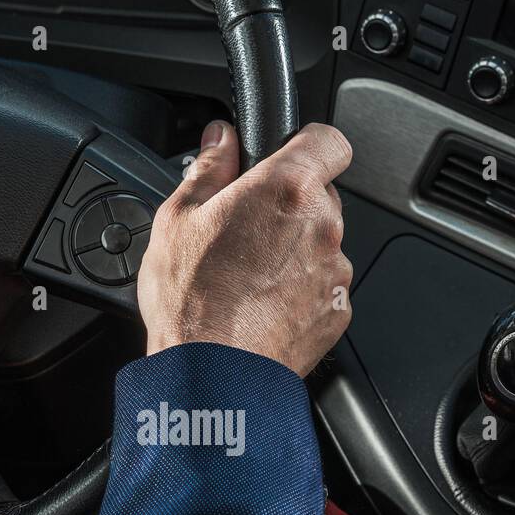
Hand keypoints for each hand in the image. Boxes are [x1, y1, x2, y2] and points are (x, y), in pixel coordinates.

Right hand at [137, 120, 354, 377]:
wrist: (214, 374)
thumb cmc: (192, 301)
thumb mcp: (178, 219)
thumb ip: (208, 168)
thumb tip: (221, 139)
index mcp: (286, 189)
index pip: (328, 140)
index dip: (308, 144)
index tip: (288, 156)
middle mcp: (322, 226)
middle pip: (321, 196)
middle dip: (289, 206)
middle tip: (246, 230)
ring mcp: (335, 271)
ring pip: (322, 244)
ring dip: (295, 251)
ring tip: (249, 276)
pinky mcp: (337, 311)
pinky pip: (324, 287)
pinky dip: (301, 291)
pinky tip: (263, 305)